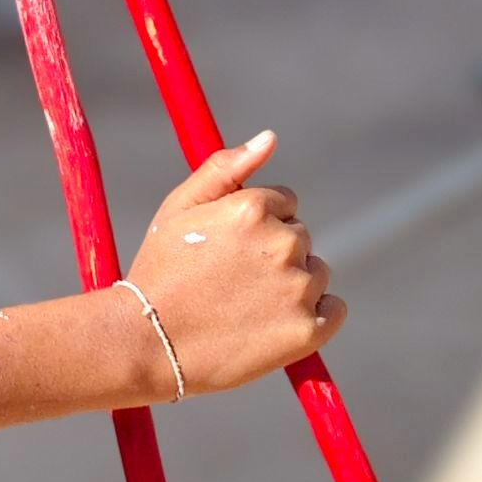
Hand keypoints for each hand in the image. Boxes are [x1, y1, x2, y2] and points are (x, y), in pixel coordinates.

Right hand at [123, 130, 345, 397]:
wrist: (147, 344)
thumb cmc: (159, 273)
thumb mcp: (179, 208)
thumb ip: (225, 167)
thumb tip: (270, 137)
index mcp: (254, 207)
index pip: (284, 203)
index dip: (254, 227)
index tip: (228, 251)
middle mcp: (283, 243)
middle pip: (300, 237)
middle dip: (273, 254)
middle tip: (231, 282)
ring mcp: (299, 288)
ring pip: (316, 272)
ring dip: (293, 284)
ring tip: (246, 306)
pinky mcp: (308, 329)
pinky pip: (334, 310)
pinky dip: (314, 316)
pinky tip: (274, 324)